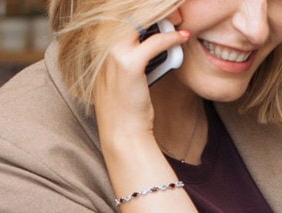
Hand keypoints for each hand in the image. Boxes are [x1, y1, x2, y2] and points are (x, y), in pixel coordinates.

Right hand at [91, 20, 189, 157]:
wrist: (122, 132)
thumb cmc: (125, 107)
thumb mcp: (121, 76)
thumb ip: (128, 56)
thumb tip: (150, 39)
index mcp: (99, 49)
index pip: (118, 18)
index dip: (139, 13)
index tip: (158, 15)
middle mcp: (102, 48)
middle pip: (128, 15)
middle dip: (152, 12)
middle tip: (172, 15)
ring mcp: (114, 55)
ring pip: (141, 23)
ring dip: (163, 21)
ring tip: (177, 24)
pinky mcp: (129, 65)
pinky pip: (155, 42)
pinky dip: (171, 39)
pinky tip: (182, 38)